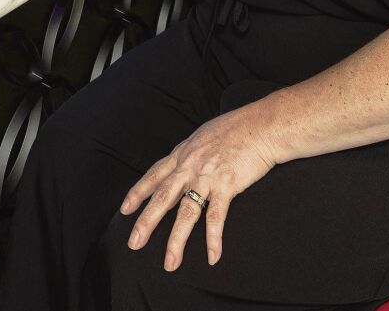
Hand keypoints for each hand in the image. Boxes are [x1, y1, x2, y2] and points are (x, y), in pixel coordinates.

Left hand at [121, 107, 280, 268]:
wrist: (262, 125)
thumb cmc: (237, 127)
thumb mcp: (203, 136)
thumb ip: (191, 152)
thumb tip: (185, 161)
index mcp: (182, 154)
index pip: (153, 176)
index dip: (138, 193)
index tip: (125, 210)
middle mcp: (189, 166)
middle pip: (162, 197)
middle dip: (145, 222)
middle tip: (133, 243)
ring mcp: (207, 176)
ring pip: (186, 212)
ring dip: (176, 240)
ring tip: (170, 263)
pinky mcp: (227, 185)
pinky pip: (217, 216)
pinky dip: (214, 238)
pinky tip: (212, 256)